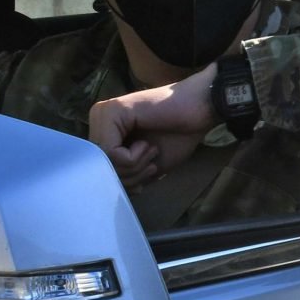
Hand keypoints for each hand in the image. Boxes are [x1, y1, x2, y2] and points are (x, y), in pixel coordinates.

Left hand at [87, 69, 216, 188]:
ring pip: (104, 162)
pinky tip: (148, 144)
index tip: (147, 171)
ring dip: (134, 168)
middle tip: (151, 163)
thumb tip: (107, 191)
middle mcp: (98, 118)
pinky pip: (111, 153)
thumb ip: (125, 176)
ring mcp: (102, 113)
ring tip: (152, 151)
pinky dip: (134, 159)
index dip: (126, 181)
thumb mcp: (146, 166)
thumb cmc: (178, 135)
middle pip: (99, 167)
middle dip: (129, 176)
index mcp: (105, 130)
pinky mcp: (111, 111)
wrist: (201, 108)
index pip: (99, 169)